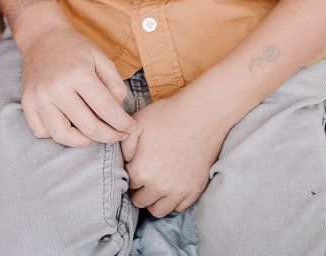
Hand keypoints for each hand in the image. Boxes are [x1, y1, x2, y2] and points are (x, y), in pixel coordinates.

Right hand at [15, 16, 135, 147]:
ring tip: (93, 134)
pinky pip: (42, 132)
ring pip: (62, 136)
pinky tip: (68, 125)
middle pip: (88, 127)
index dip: (122, 123)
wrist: (41, 36)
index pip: (106, 109)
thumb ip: (114, 83)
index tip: (130, 128)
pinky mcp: (27, 103)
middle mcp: (56, 88)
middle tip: (118, 135)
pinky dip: (57, 135)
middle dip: (110, 136)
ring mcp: (39, 97)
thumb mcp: (100, 57)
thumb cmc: (74, 47)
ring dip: (83, 141)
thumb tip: (118, 110)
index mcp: (78, 73)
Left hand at [121, 87, 230, 218]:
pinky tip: (171, 186)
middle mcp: (159, 187)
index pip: (127, 184)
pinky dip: (172, 201)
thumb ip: (123, 146)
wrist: (201, 115)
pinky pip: (179, 208)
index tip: (135, 166)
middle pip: (140, 201)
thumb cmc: (167, 116)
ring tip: (155, 186)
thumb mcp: (136, 124)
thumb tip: (124, 162)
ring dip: (153, 200)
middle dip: (138, 190)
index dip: (130, 173)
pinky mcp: (195, 190)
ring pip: (158, 211)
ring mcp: (179, 191)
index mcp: (142, 171)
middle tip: (143, 177)